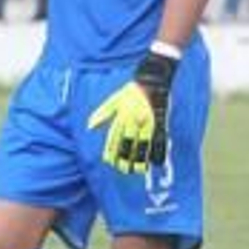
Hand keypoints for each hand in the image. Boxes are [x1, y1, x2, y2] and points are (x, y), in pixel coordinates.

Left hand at [88, 50, 177, 172]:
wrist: (152, 78)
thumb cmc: (132, 90)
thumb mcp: (115, 99)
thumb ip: (103, 113)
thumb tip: (89, 126)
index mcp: (122, 115)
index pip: (114, 136)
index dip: (111, 150)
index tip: (108, 161)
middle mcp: (134, 119)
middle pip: (127, 142)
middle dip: (124, 157)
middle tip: (122, 169)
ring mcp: (147, 121)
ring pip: (142, 143)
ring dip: (139, 158)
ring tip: (136, 170)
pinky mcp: (160, 121)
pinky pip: (159, 139)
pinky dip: (157, 151)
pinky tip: (155, 162)